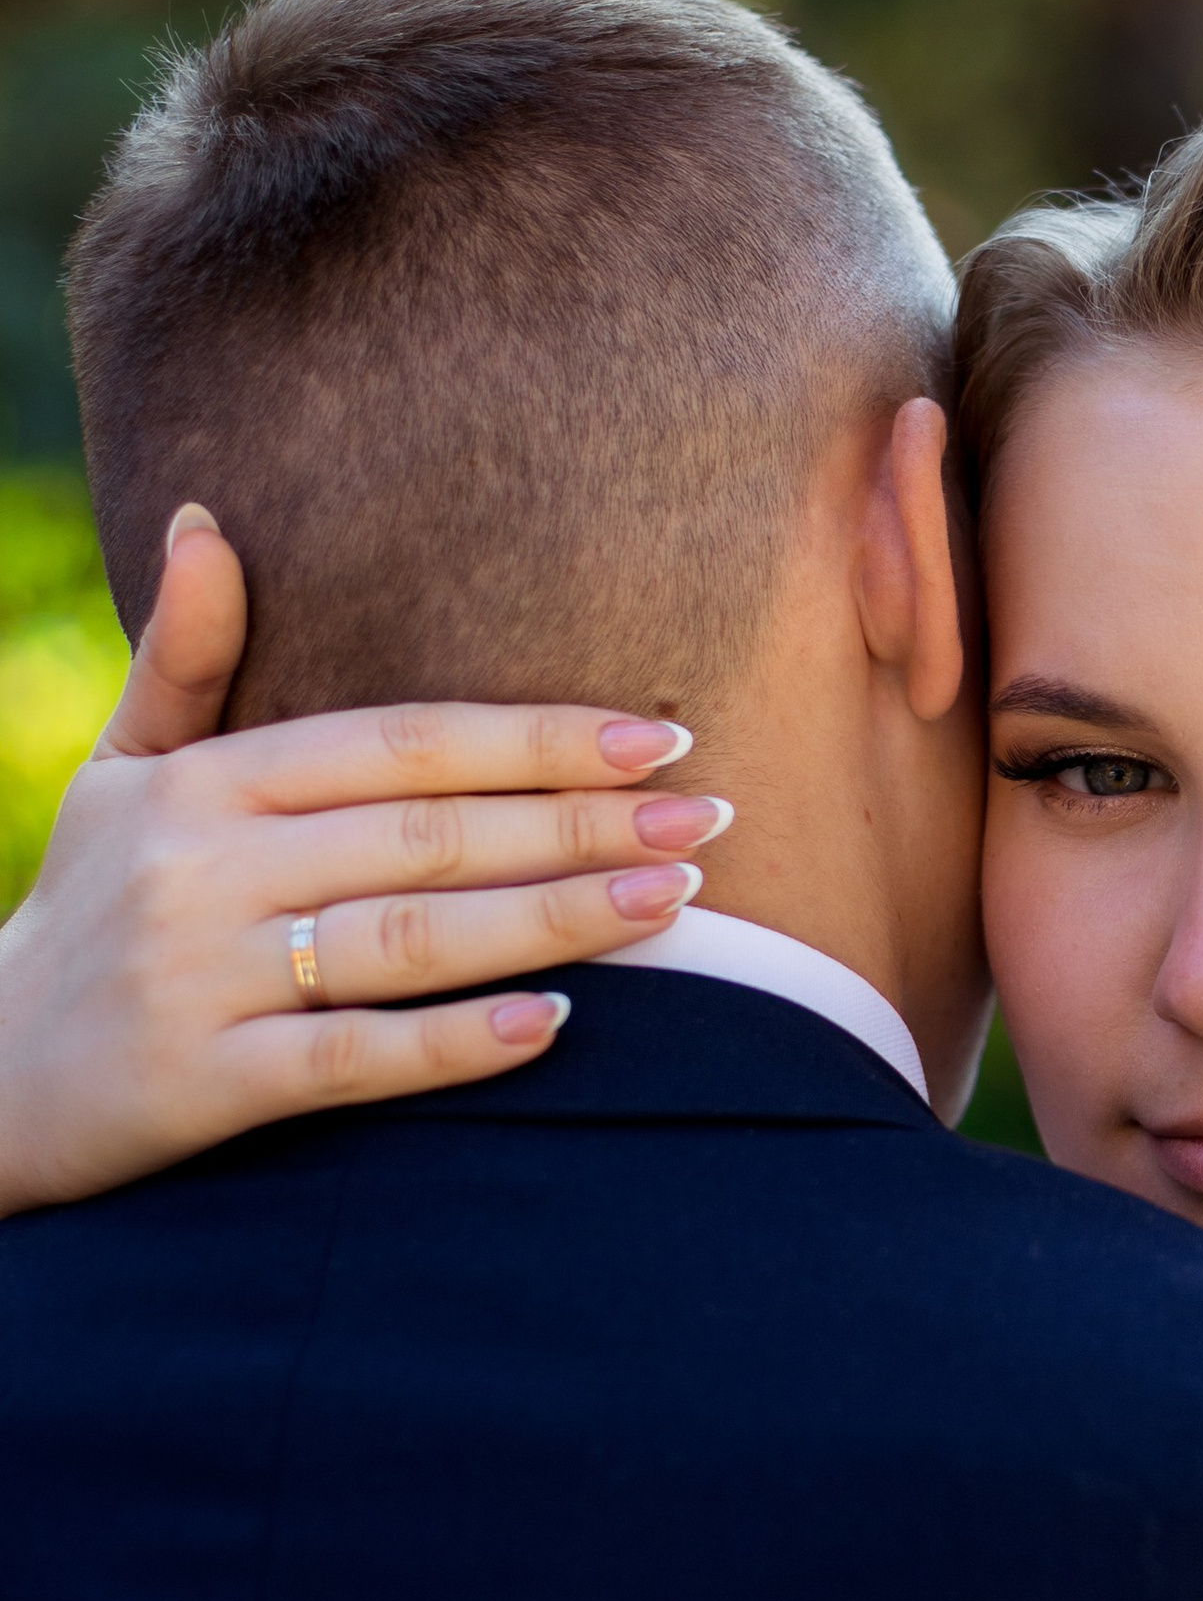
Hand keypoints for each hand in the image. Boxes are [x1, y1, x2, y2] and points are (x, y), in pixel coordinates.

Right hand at [0, 507, 732, 1213]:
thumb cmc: (93, 908)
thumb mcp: (122, 773)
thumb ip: (185, 658)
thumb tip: (202, 519)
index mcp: (206, 781)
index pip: (403, 743)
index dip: (536, 736)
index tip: (657, 733)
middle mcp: (206, 866)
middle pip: (429, 835)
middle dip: (582, 823)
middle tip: (711, 817)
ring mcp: (205, 976)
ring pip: (412, 938)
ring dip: (556, 918)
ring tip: (676, 899)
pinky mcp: (205, 1082)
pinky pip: (355, 1057)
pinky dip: (457, 1043)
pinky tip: (559, 1023)